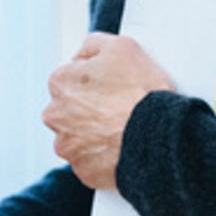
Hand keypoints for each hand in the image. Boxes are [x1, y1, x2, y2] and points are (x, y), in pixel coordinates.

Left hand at [42, 31, 176, 191]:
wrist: (159, 134)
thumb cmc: (141, 89)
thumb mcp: (122, 46)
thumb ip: (92, 44)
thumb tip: (79, 56)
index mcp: (60, 82)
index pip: (71, 78)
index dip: (96, 81)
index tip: (114, 87)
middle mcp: (55, 115)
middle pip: (70, 109)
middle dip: (89, 109)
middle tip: (118, 108)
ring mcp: (67, 146)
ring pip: (77, 137)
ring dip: (94, 134)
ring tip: (122, 130)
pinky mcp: (82, 170)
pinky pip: (90, 162)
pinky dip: (103, 157)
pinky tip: (122, 148)